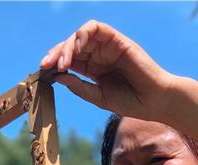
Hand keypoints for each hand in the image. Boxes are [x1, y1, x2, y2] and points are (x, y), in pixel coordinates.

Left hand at [40, 20, 177, 121]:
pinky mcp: (116, 40)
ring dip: (67, 45)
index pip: (68, 60)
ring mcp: (107, 46)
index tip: (43, 72)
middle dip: (56, 54)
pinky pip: (96, 28)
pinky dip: (82, 34)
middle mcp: (98, 55)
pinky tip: (76, 48)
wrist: (154, 101)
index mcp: (92, 69)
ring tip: (61, 62)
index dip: (54, 64)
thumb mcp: (99, 97)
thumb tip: (58, 76)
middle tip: (46, 66)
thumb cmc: (130, 102)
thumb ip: (79, 87)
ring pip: (80, 36)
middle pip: (70, 46)